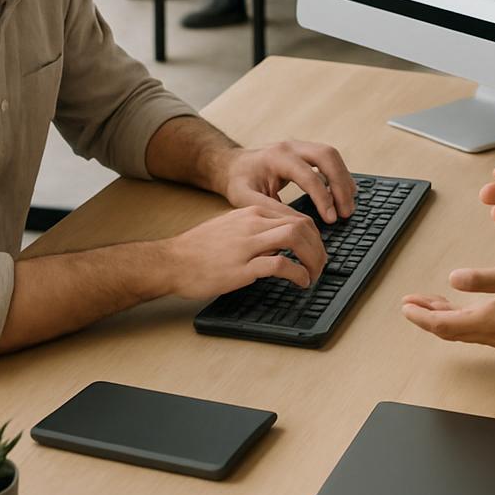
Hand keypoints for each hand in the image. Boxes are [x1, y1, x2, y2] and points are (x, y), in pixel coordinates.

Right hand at [163, 205, 326, 300]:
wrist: (171, 261)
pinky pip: (280, 265)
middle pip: (301, 225)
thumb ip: (255, 231)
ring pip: (296, 239)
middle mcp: (253, 223)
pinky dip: (298, 273)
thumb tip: (279, 245)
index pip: (295, 217)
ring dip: (313, 258)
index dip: (314, 236)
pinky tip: (301, 282)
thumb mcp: (231, 228)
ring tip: (315, 274)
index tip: (317, 251)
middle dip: (319, 247)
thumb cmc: (198, 249)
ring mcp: (247, 244)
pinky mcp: (241, 267)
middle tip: (322, 265)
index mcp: (251, 212)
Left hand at [219, 140, 356, 224]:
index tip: (331, 219)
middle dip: (340, 185)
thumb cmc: (238, 182)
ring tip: (348, 205)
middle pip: (327, 156)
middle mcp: (291, 146)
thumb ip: (271, 210)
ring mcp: (299, 146)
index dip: (323, 198)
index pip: (308, 175)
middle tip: (346, 212)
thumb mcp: (246, 199)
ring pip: (332, 155)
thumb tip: (300, 225)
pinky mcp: (305, 152)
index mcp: (276, 157)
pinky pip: (329, 159)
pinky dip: (339, 175)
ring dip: (343, 179)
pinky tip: (343, 194)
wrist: (232, 165)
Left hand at [403, 263, 494, 349]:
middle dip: (427, 316)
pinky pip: (476, 329)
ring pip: (463, 330)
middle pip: (449, 329)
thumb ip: (482, 278)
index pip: (443, 324)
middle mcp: (491, 334)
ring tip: (431, 303)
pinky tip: (464, 307)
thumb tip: (452, 278)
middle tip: (410, 304)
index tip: (405, 306)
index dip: (421, 316)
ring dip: (444, 317)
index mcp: (487, 321)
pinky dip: (461, 318)